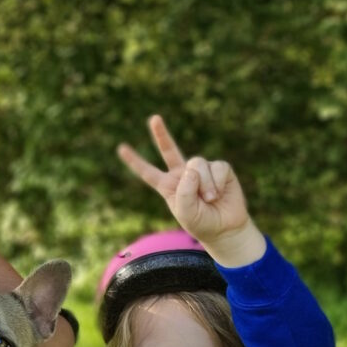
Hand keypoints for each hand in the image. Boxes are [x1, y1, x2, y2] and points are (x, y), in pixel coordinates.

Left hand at [117, 115, 264, 266]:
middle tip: (154, 118)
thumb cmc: (202, 223)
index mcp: (168, 186)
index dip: (135, 161)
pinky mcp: (219, 168)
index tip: (121, 148)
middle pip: (169, 150)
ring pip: (197, 163)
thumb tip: (192, 168)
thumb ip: (185, 191)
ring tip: (209, 199)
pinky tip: (219, 193)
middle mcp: (183, 174)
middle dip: (161, 134)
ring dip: (205, 184)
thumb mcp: (186, 212)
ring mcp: (201, 170)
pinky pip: (217, 168)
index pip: (148, 172)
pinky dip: (218, 182)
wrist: (225, 228)